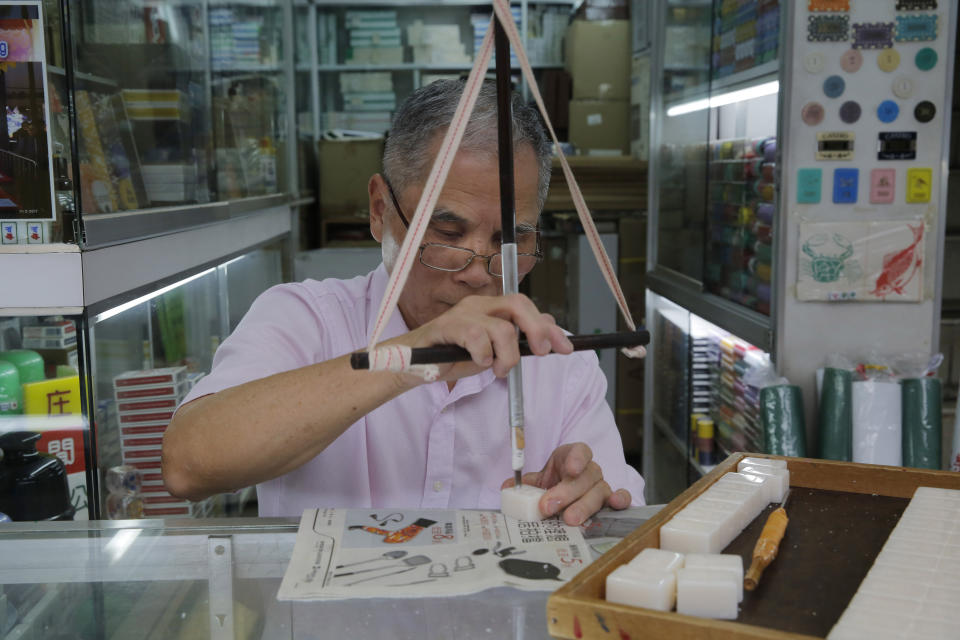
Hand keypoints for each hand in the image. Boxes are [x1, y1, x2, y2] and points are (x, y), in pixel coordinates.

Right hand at [393, 294, 572, 381]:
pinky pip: (476, 336)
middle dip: (536, 329)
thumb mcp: (492, 350)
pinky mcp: (446, 326)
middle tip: (540, 353)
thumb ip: (516, 339)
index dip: (549, 326)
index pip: (526, 307)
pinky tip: (478, 363)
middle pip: (517, 303)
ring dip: (506, 355)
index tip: (566, 348)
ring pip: (501, 327)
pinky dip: (483, 355)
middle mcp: (478, 304)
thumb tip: (548, 330)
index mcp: (490, 308)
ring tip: (496, 369)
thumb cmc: (452, 356)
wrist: (413, 365)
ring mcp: (462, 313)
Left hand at [501, 442, 630, 525]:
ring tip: (569, 519)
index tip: (570, 468)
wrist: (567, 491)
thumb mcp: (539, 481)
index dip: (577, 458)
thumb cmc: (555, 483)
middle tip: (548, 506)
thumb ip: (525, 484)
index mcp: (572, 457)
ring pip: (599, 491)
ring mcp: (602, 485)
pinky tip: (614, 505)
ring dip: (584, 506)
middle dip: (566, 493)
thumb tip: (506, 488)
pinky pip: (622, 497)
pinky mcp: (610, 499)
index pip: (579, 451)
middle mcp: (590, 470)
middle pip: (585, 477)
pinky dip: (621, 500)